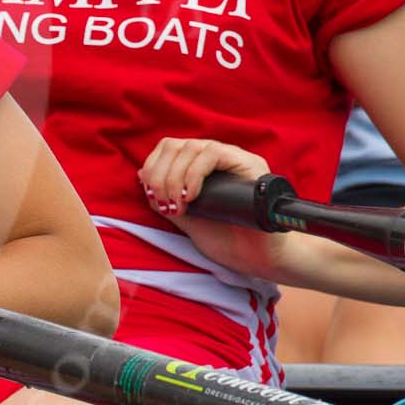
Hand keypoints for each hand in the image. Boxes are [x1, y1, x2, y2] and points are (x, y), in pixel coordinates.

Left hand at [137, 139, 293, 283]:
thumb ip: (167, 200)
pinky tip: (192, 196)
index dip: (153, 167)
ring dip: (175, 176)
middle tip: (165, 205)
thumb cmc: (229, 240)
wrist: (262, 258)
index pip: (168, 149)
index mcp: (200, 166)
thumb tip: (143, 177)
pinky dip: (195, 173)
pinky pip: (214, 153)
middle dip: (160, 175)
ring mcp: (234, 158)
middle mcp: (216, 157)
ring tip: (178, 205)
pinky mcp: (249, 164)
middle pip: (175, 145)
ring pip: (192, 147)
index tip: (152, 196)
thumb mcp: (188, 219)